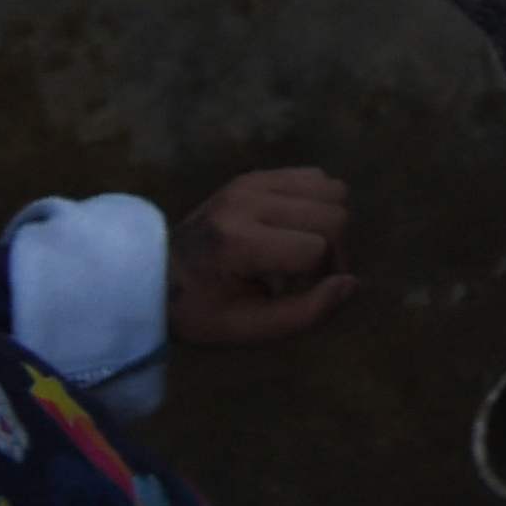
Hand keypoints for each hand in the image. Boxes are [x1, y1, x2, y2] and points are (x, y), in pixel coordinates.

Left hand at [171, 167, 355, 346]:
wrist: (154, 277)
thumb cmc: (201, 310)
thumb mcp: (248, 329)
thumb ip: (305, 313)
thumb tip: (351, 283)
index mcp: (239, 242)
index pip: (316, 248)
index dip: (321, 276)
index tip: (303, 292)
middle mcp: (247, 202)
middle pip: (332, 213)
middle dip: (335, 248)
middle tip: (311, 272)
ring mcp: (251, 183)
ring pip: (331, 188)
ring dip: (329, 221)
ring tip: (305, 246)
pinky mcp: (254, 175)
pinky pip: (314, 175)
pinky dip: (317, 202)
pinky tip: (295, 227)